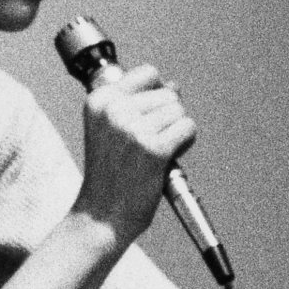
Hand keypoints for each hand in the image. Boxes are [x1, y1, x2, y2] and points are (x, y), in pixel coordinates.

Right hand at [72, 61, 196, 245]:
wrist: (101, 216)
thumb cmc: (109, 174)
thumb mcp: (109, 128)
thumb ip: (137, 103)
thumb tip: (174, 85)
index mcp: (100, 100)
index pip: (147, 73)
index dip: (157, 94)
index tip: (147, 118)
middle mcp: (114, 110)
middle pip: (169, 93)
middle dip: (168, 118)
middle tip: (147, 145)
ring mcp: (134, 129)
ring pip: (180, 111)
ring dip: (176, 132)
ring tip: (154, 154)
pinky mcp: (154, 149)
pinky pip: (188, 128)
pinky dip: (185, 143)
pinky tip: (167, 159)